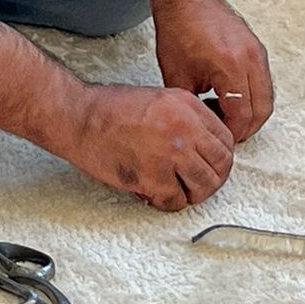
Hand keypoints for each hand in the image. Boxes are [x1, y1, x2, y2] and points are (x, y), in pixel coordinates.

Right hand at [59, 83, 235, 211]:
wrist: (78, 117)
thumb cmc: (110, 110)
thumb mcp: (160, 100)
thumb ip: (187, 120)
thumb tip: (206, 145)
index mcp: (187, 107)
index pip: (226, 141)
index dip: (220, 159)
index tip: (211, 166)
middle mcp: (184, 128)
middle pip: (221, 166)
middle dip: (212, 180)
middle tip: (197, 184)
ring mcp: (170, 153)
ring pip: (204, 187)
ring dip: (192, 194)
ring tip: (177, 191)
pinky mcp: (153, 176)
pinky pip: (176, 202)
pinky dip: (167, 203)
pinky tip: (155, 194)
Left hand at [154, 0, 273, 143]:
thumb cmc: (179, 29)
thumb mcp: (177, 77)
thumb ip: (194, 107)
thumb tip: (205, 129)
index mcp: (230, 66)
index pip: (242, 115)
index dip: (231, 132)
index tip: (218, 136)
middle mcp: (250, 59)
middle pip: (262, 110)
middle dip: (246, 128)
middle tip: (227, 132)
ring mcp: (258, 53)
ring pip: (267, 99)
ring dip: (251, 113)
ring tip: (227, 114)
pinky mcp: (258, 50)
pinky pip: (264, 84)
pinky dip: (252, 98)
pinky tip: (230, 97)